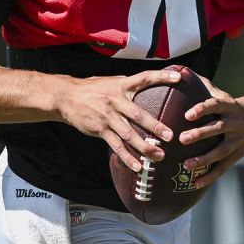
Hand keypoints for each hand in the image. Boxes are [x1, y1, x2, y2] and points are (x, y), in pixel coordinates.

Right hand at [58, 68, 182, 171]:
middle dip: (155, 126)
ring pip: (128, 134)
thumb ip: (130, 86)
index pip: (144, 78)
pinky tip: (137, 166)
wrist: (66, 97)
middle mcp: (116, 101)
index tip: (178, 77)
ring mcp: (108, 117)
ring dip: (144, 147)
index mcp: (122, 86)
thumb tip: (151, 83)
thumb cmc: (94, 89)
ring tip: (159, 156)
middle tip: (170, 136)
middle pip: (138, 114)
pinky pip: (116, 145)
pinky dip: (127, 157)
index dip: (161, 76)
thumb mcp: (112, 82)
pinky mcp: (100, 129)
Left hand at [173, 74, 243, 191]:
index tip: (187, 114)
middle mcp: (236, 122)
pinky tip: (195, 183)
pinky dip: (210, 176)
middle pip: (218, 129)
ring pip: (221, 151)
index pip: (216, 104)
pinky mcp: (238, 154)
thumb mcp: (218, 92)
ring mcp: (239, 140)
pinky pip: (223, 167)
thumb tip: (178, 72)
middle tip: (182, 139)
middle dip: (200, 135)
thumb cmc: (225, 106)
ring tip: (186, 164)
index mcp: (229, 105)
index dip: (203, 109)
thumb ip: (200, 84)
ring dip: (204, 159)